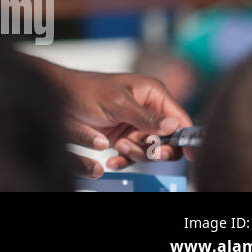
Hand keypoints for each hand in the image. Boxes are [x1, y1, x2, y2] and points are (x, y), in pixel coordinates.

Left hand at [51, 67, 194, 178]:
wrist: (61, 99)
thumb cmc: (87, 91)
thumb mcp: (116, 102)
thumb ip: (144, 116)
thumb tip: (173, 126)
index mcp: (153, 94)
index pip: (180, 118)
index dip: (186, 137)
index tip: (190, 155)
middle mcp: (149, 110)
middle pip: (169, 139)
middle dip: (156, 148)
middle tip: (147, 152)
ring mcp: (137, 125)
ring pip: (151, 150)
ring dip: (136, 153)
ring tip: (118, 145)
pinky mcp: (125, 137)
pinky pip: (134, 155)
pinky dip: (124, 160)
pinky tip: (112, 160)